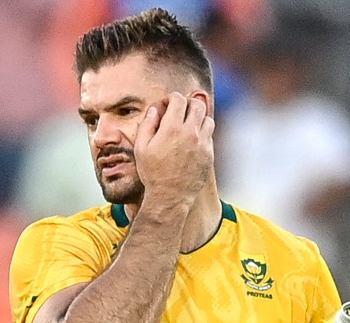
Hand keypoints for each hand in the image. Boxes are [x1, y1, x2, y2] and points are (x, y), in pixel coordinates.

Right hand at [134, 92, 213, 210]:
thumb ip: (147, 125)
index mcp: (172, 128)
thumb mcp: (141, 149)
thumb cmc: (152, 174)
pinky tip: (191, 140)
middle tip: (179, 111)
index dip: (171, 98)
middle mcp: (190, 133)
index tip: (166, 105)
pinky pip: (209, 135)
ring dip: (197, 117)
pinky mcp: (209, 154)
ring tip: (187, 125)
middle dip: (187, 103)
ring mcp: (202, 143)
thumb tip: (155, 110)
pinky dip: (202, 133)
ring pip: (207, 118)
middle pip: (197, 104)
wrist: (170, 197)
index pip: (179, 99)